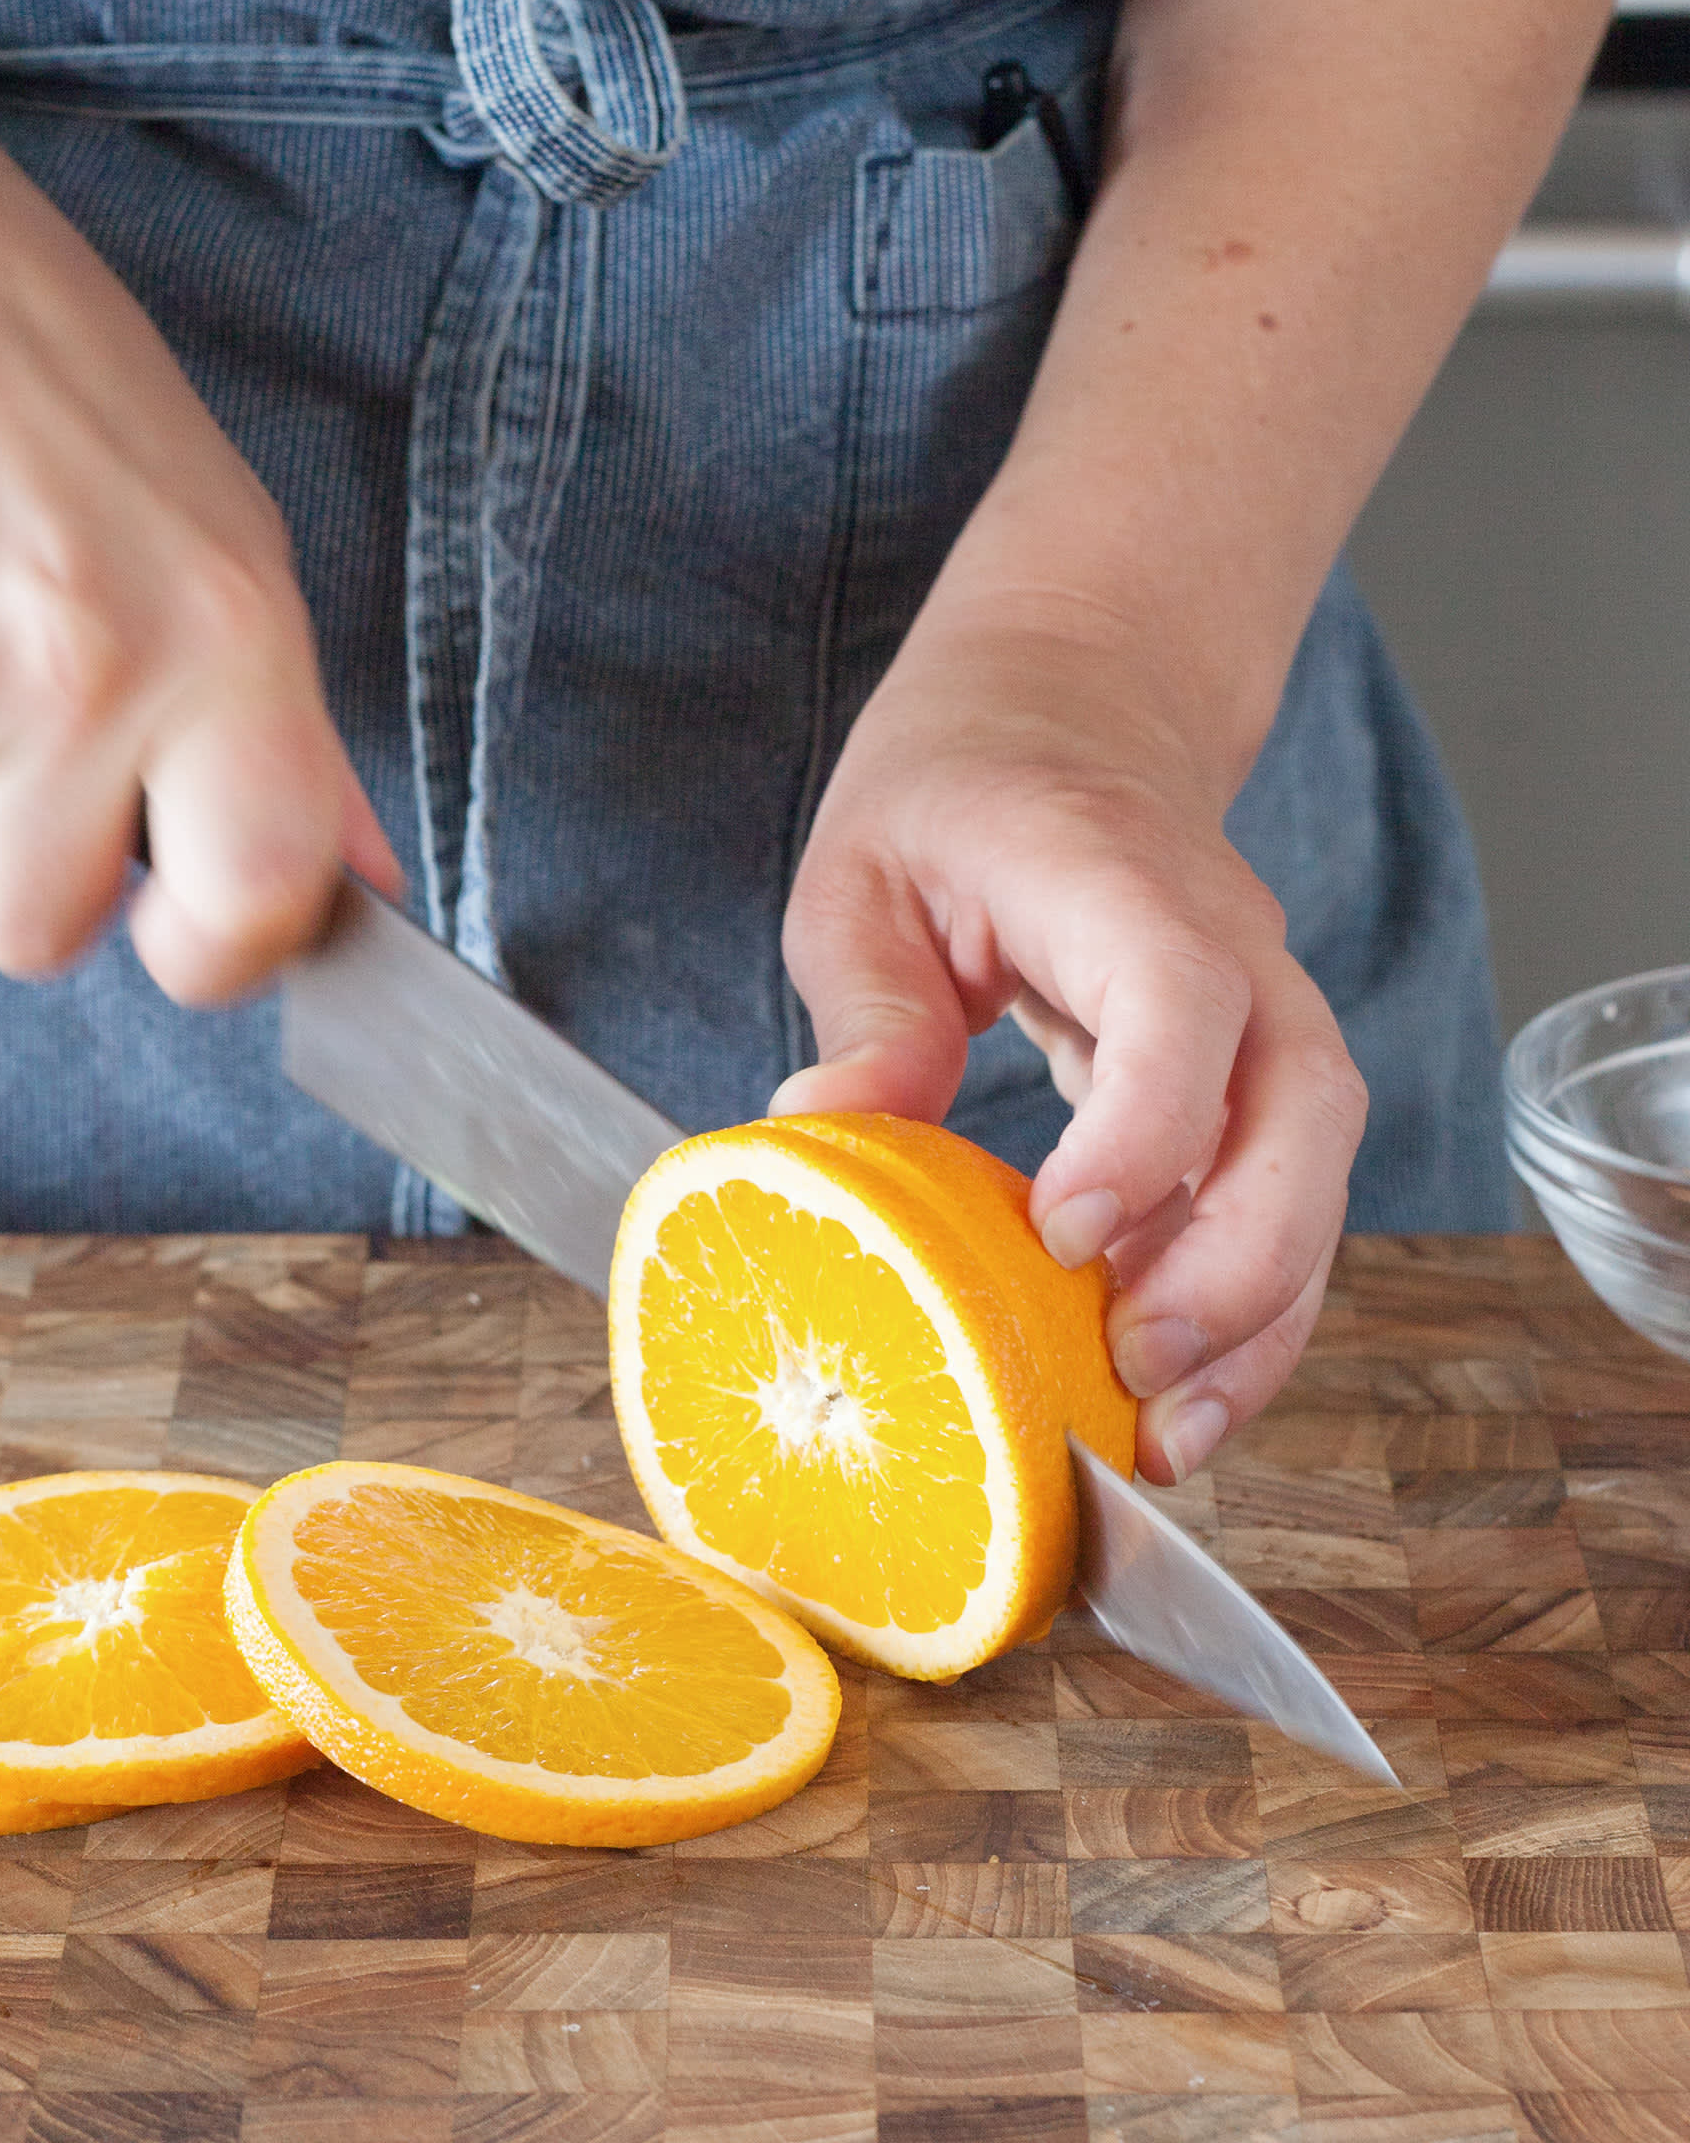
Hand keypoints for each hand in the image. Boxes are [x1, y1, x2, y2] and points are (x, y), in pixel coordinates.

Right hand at [0, 65, 397, 999]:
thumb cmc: (67, 395)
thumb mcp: (226, 535)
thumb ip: (286, 728)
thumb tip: (356, 887)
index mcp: (224, 640)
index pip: (253, 899)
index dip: (219, 947)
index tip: (190, 917)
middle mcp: (81, 676)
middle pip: (42, 932)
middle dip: (40, 864)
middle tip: (47, 726)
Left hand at [774, 597, 1365, 1483]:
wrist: (1073, 708)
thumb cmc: (956, 789)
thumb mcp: (861, 869)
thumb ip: (864, 1005)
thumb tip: (819, 1136)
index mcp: (1117, 875)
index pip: (1181, 997)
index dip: (1148, 1126)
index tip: (1068, 1235)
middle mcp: (1229, 943)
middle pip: (1306, 1104)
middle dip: (1242, 1258)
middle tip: (1137, 1370)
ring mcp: (1262, 1010)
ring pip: (1323, 1168)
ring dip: (1265, 1311)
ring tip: (1173, 1434)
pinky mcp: (1256, 1079)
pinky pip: (1289, 1197)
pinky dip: (1253, 1304)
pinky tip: (1183, 1394)